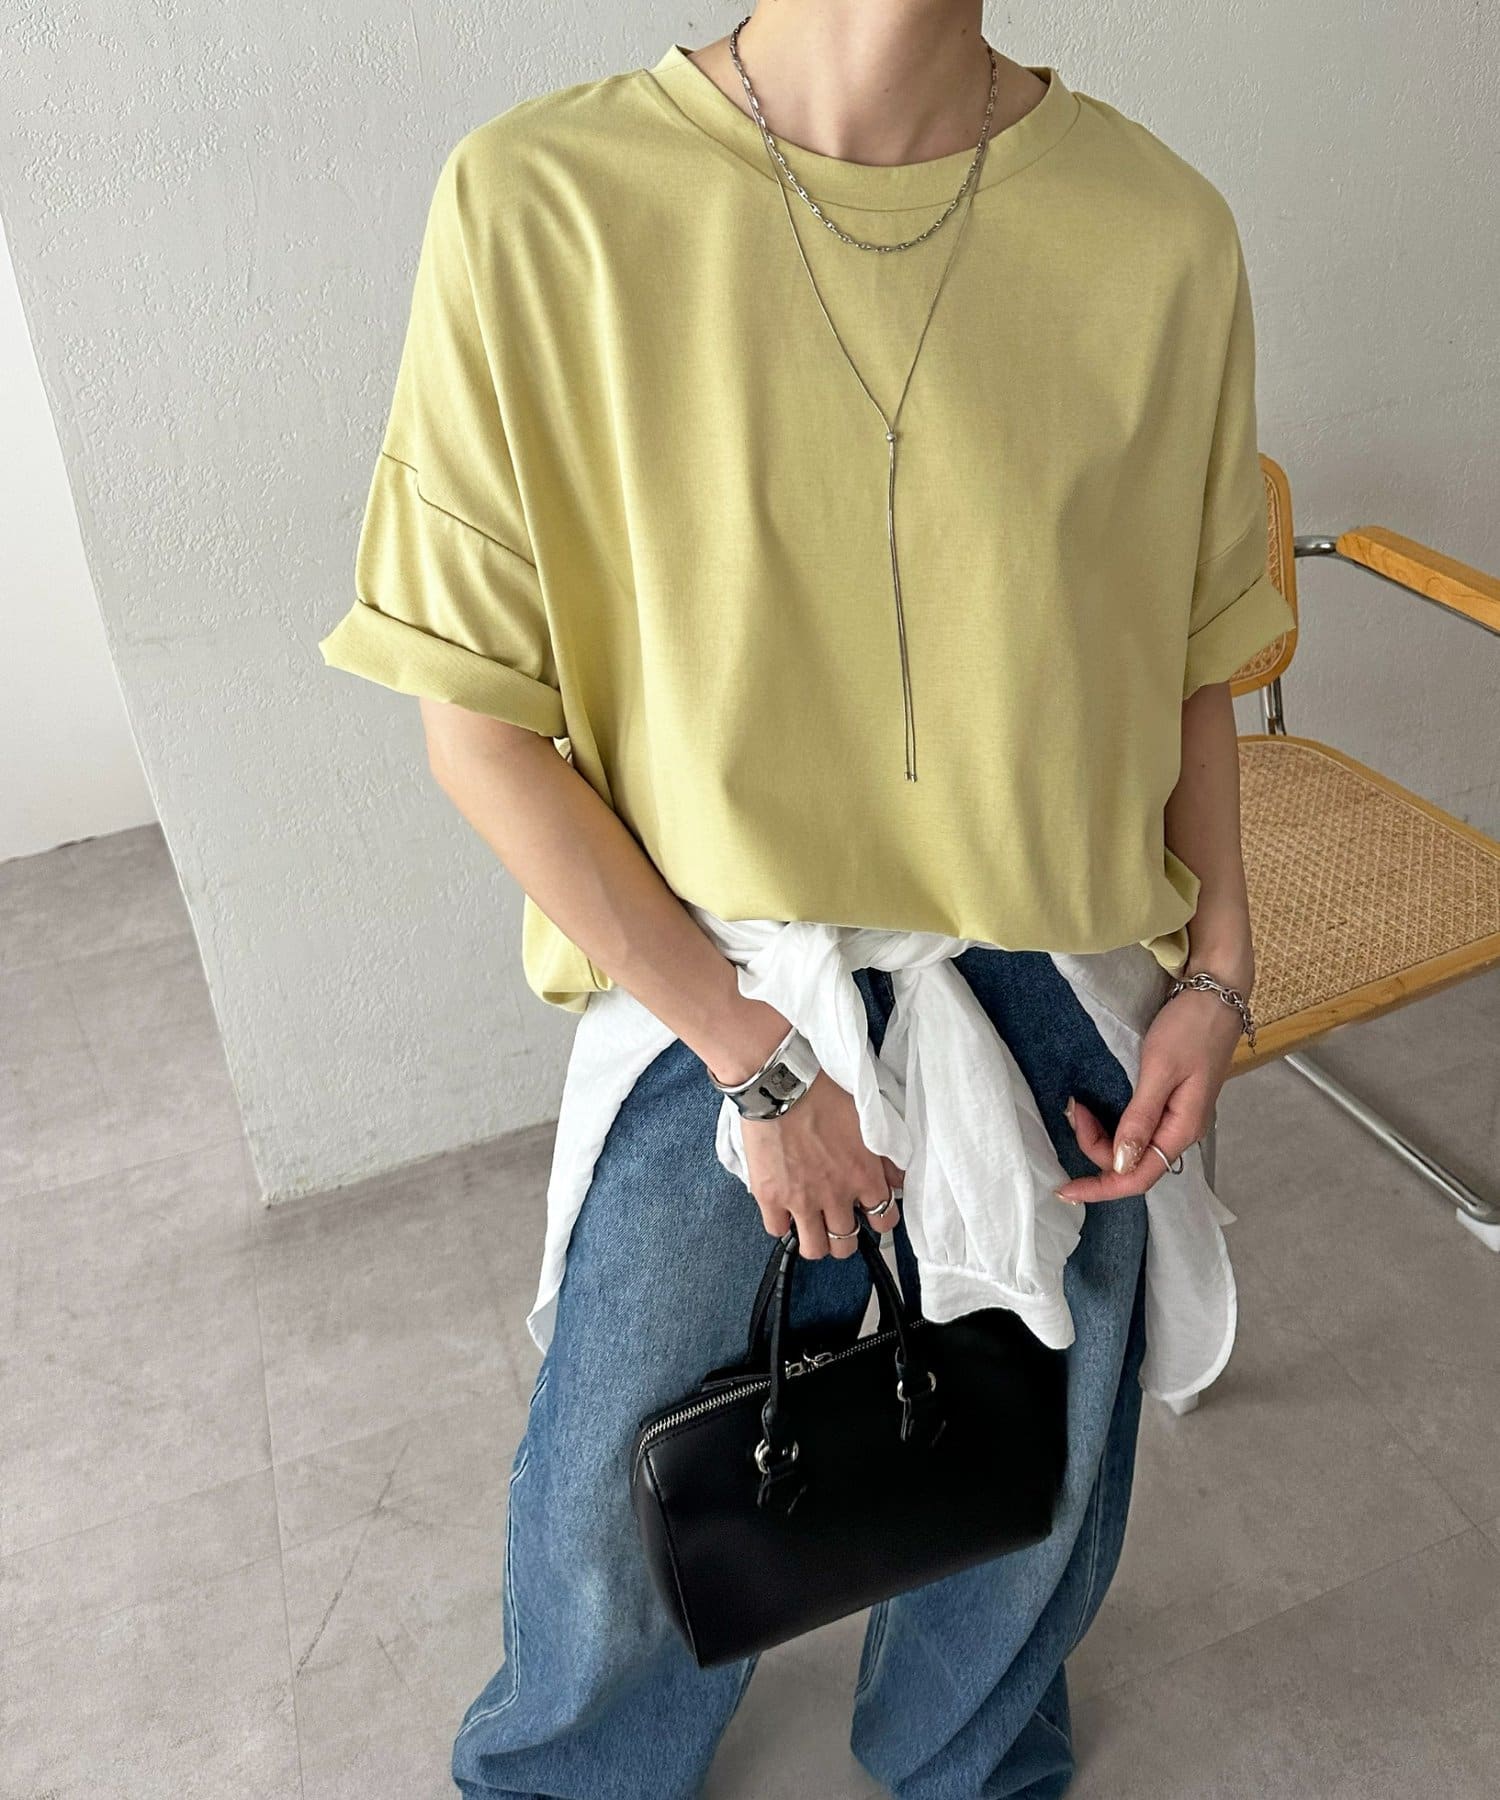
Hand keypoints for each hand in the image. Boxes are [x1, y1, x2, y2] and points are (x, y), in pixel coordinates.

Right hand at [740, 1073, 904, 1257]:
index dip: (880, 1221)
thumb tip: (898, 1179)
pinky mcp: (770, 1196)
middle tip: (839, 1222)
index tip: (872, 1215)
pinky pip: (777, 1230)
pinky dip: (781, 1224)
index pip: (884, 1221)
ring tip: (812, 1227)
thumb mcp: (867, 1120)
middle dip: (847, 1238)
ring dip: (816, 1241)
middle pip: (847, 1244)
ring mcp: (801, 1201)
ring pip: (815, 1248)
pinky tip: (784, 1211)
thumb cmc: (824, 1093)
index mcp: (864, 1176)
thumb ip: (885, 1156)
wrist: (780, 1084)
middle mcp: (836, 1196)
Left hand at [1053, 990, 1243, 1202]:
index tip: (1065, 1188)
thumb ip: (1140, 1117)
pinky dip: (1111, 1126)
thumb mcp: (1160, 1069)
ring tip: (1077, 1109)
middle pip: (1133, 1164)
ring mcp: (1177, 1116)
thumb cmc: (1190, 1027)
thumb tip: (1122, 1163)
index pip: (1139, 1177)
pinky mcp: (1170, 1101)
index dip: (1100, 1187)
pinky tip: (1094, 1113)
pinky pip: (1137, 1128)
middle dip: (1095, 1150)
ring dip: (1100, 1138)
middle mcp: (1181, 1130)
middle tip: (1072, 1111)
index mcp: (1183, 1129)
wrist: (1216, 994)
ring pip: (1133, 1147)